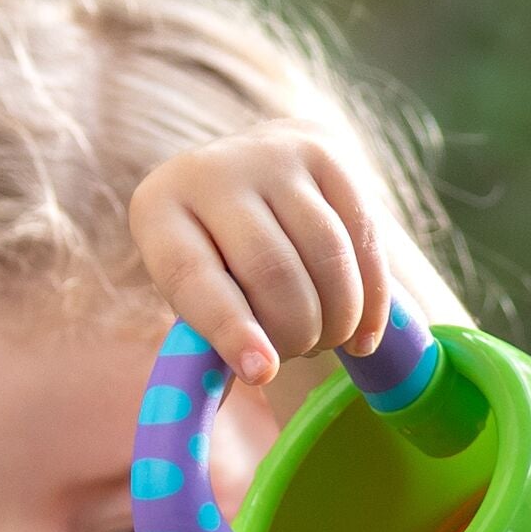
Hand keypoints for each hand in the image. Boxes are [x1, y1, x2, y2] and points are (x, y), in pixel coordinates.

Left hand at [127, 118, 395, 384]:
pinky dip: (371, 299)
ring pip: (326, 255)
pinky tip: (363, 334)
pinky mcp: (328, 154)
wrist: (250, 173)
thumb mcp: (193, 292)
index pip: (195, 278)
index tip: (263, 373)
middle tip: (296, 355)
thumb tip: (254, 377)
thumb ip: (208, 341)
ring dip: (335, 319)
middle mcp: (213, 172)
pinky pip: (364, 237)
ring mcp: (274, 156)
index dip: (231, 330)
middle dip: (295, 332)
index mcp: (159, 210)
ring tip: (326, 341)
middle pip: (271, 270)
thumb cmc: (214, 259)